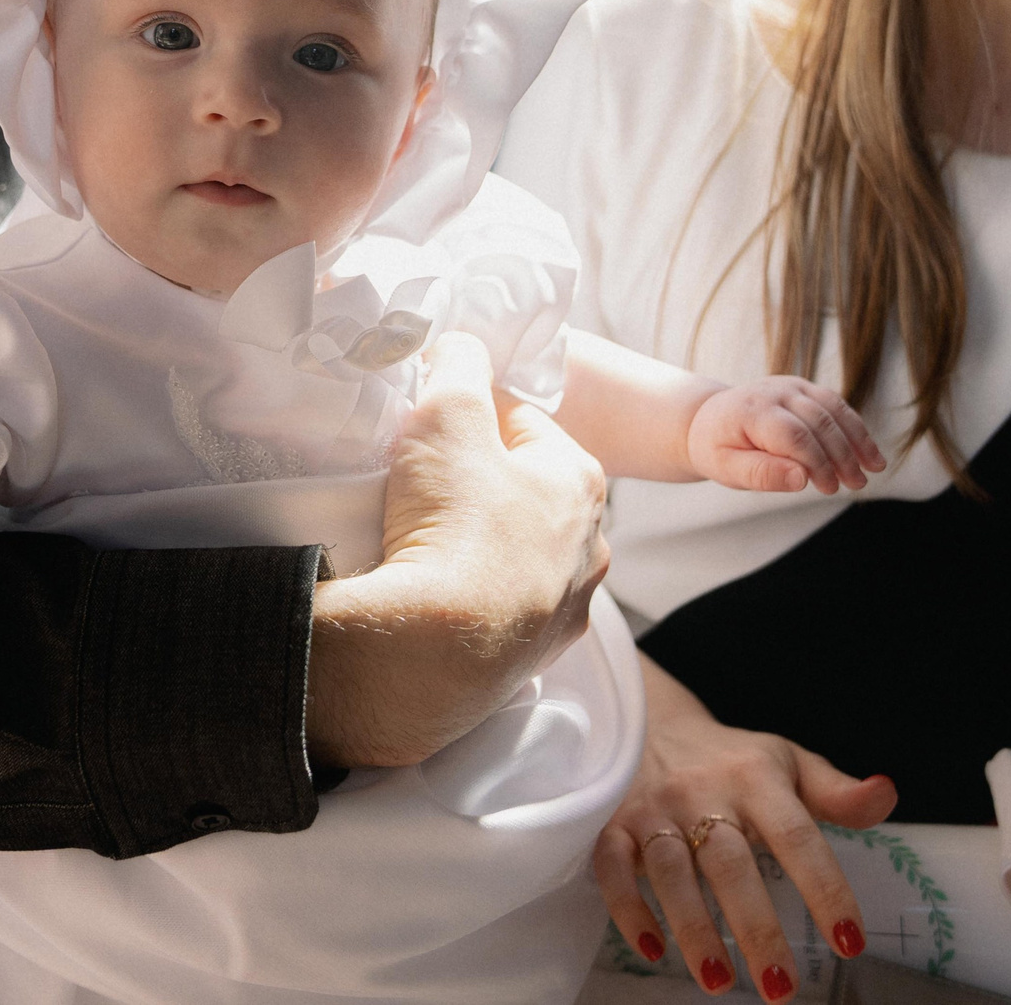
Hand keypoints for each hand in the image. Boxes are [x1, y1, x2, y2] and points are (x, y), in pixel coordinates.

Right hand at [307, 332, 609, 767]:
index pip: (522, 420)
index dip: (467, 413)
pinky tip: (434, 595)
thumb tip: (461, 349)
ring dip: (477, 542)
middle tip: (419, 480)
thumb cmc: (452, 524)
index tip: (426, 424)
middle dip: (475, 479)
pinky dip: (470, 598)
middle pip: (522, 489)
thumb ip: (459, 364)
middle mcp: (591, 547)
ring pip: (514, 553)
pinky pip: (498, 610)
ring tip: (421, 541)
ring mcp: (563, 610)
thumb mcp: (447, 412)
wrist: (431, 655)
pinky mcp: (528, 660)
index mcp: (583, 480)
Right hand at [596, 659, 896, 997]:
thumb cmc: (733, 760)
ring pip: (671, 871)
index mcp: (756, 778)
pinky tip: (652, 949)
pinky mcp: (613, 826)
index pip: (797, 835)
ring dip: (693, 929)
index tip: (849, 941)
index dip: (824, 887)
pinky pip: (611, 868)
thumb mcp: (789, 764)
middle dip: (755, 927)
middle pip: (730, 863)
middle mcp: (703, 793)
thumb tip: (886, 793)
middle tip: (780, 987)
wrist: (651, 724)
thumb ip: (837, 791)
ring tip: (718, 982)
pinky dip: (628, 909)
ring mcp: (654, 811)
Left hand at [686, 377, 880, 494]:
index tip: (829, 487)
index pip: (794, 436)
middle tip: (857, 484)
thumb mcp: (727, 469)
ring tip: (874, 468)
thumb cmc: (718, 448)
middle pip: (819, 421)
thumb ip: (762, 474)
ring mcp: (790, 385)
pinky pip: (835, 404)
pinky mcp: (802, 387)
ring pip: (833, 408)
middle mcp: (774, 391)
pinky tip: (868, 450)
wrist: (708, 419)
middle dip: (842, 455)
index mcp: (752, 411)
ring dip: (857, 438)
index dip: (817, 462)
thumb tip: (802, 479)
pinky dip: (854, 426)